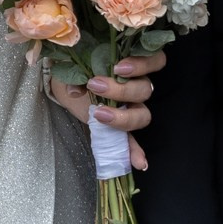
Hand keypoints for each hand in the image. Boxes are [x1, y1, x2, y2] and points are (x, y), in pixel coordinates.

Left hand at [47, 49, 166, 170]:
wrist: (67, 84)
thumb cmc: (78, 68)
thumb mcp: (77, 65)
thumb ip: (79, 73)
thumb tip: (76, 90)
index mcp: (132, 66)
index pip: (156, 60)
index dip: (143, 64)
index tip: (118, 68)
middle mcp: (138, 86)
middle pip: (144, 90)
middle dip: (121, 90)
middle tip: (95, 86)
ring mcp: (131, 109)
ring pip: (142, 114)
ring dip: (124, 117)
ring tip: (100, 115)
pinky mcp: (120, 128)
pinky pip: (133, 141)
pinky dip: (136, 152)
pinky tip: (139, 163)